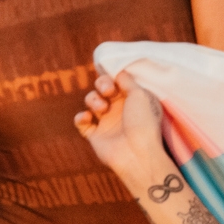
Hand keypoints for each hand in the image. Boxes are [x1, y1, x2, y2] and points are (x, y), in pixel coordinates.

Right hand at [74, 70, 171, 188]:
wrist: (136, 152)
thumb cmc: (142, 122)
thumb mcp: (140, 94)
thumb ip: (126, 80)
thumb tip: (117, 71)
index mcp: (133, 100)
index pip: (117, 82)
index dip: (111, 78)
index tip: (113, 82)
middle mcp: (120, 109)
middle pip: (101, 89)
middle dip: (101, 86)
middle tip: (107, 92)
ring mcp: (106, 122)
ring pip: (90, 102)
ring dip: (92, 100)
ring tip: (101, 109)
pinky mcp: (94, 134)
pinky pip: (81, 121)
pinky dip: (81, 117)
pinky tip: (88, 119)